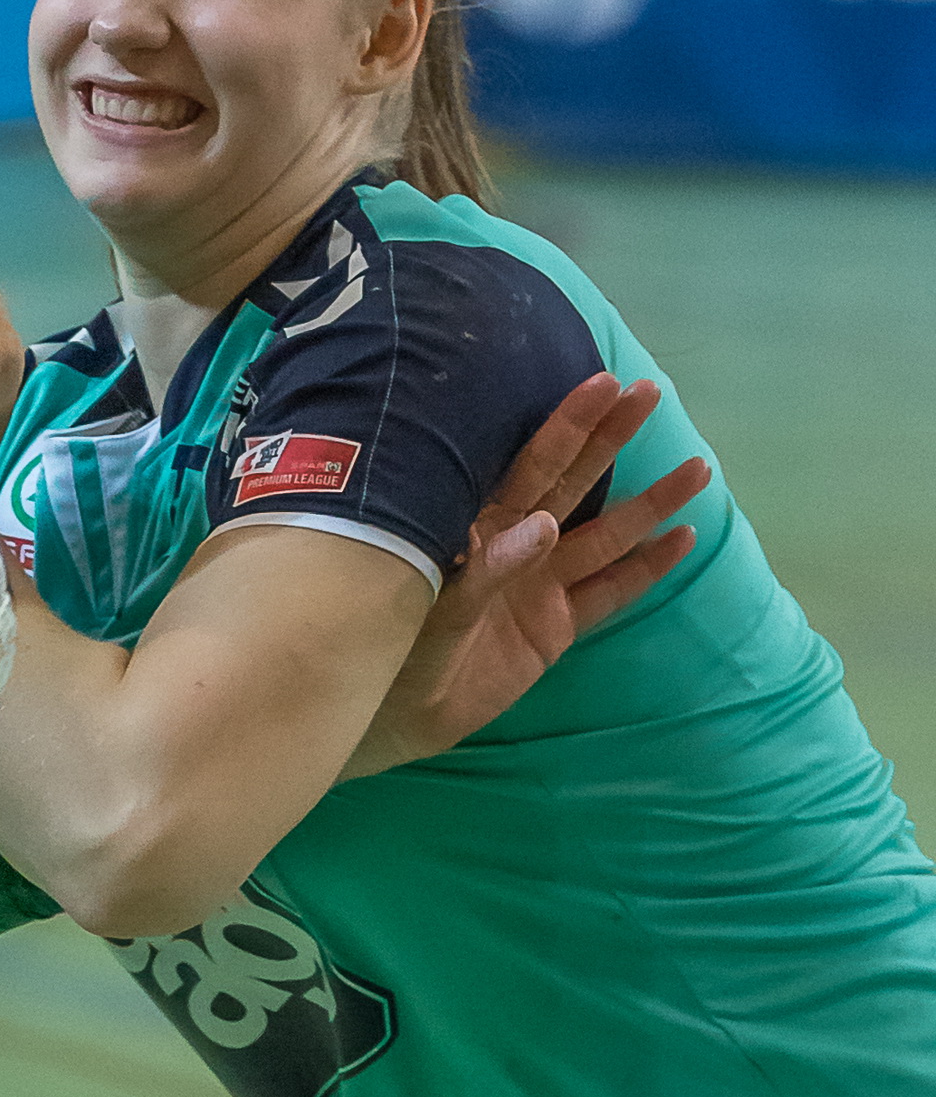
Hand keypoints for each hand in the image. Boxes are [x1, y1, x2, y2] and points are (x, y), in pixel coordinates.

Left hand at [338, 374, 710, 780]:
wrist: (397, 712)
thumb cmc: (398, 643)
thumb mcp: (436, 604)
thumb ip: (489, 568)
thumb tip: (545, 527)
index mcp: (480, 524)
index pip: (532, 463)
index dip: (569, 424)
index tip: (605, 384)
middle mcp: (515, 543)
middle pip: (572, 481)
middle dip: (611, 438)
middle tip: (652, 393)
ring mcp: (539, 583)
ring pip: (604, 533)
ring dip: (649, 502)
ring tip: (698, 470)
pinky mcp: (554, 626)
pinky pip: (608, 591)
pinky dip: (645, 567)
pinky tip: (681, 538)